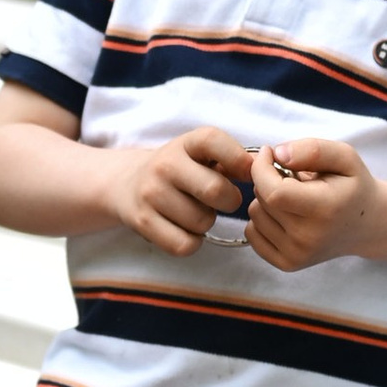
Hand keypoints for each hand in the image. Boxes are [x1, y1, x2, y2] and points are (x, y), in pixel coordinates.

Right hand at [105, 124, 254, 255]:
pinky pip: (185, 244)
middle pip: (216, 190)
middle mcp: (165, 165)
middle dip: (230, 201)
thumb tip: (261, 173)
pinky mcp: (142, 222)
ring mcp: (151, 194)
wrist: (126, 184)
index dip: (238, 160)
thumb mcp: (200, 155)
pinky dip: (192, 242)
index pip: (214, 141)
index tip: (246, 173)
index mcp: (185, 143)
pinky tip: (186, 229)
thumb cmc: (180, 171)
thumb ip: (232, 161)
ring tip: (196, 211)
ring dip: (208, 222)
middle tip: (224, 201)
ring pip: (203, 221)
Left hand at [245, 136, 378, 270]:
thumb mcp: (345, 157)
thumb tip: (278, 154)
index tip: (269, 153)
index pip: (274, 192)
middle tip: (292, 177)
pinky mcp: (288, 264)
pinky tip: (284, 214)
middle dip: (268, 180)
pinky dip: (262, 219)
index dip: (262, 168)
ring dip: (266, 200)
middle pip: (262, 200)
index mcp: (325, 209)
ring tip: (293, 197)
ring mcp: (297, 255)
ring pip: (254, 215)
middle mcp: (309, 238)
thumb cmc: (353, 187)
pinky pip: (252, 234)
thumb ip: (313, 150)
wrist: (367, 225)